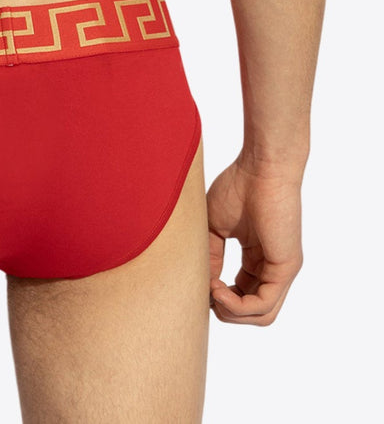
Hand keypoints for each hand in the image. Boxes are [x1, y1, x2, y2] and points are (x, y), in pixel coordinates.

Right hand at [206, 155, 303, 325]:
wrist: (261, 166)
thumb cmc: (238, 186)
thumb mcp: (215, 227)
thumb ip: (211, 256)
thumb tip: (203, 284)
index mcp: (257, 256)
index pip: (240, 294)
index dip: (217, 296)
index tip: (197, 282)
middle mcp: (272, 267)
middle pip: (251, 312)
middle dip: (224, 310)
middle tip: (204, 291)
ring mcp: (282, 270)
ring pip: (261, 316)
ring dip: (231, 313)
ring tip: (212, 292)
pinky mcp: (286, 269)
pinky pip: (264, 305)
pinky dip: (238, 306)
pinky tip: (218, 289)